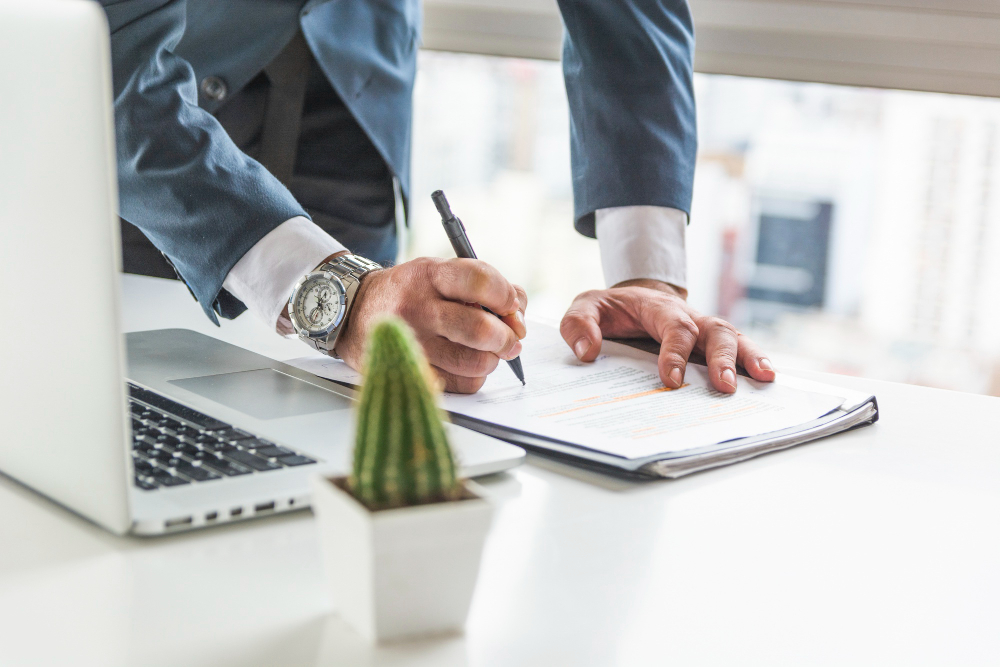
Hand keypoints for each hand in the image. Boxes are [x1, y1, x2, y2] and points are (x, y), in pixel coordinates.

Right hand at [334, 257, 526, 392]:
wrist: (353, 311)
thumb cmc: (409, 292)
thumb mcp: (438, 273)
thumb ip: (483, 285)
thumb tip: (518, 314)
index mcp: (428, 275)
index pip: (479, 281)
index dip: (506, 296)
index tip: (511, 306)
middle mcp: (417, 308)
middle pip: (480, 330)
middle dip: (506, 337)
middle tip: (511, 339)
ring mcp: (411, 343)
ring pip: (473, 362)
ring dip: (491, 359)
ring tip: (487, 351)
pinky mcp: (408, 371)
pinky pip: (461, 384)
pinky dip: (474, 377)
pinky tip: (467, 365)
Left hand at [560, 279, 773, 393]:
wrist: (632, 299)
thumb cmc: (611, 308)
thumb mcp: (586, 307)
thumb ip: (579, 324)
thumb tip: (587, 352)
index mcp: (658, 306)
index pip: (674, 326)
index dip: (675, 352)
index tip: (671, 380)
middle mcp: (689, 315)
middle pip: (713, 330)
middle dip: (722, 358)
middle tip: (725, 386)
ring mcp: (703, 328)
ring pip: (733, 337)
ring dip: (749, 357)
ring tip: (764, 378)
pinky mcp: (710, 343)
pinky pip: (738, 348)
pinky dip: (754, 359)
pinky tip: (766, 377)